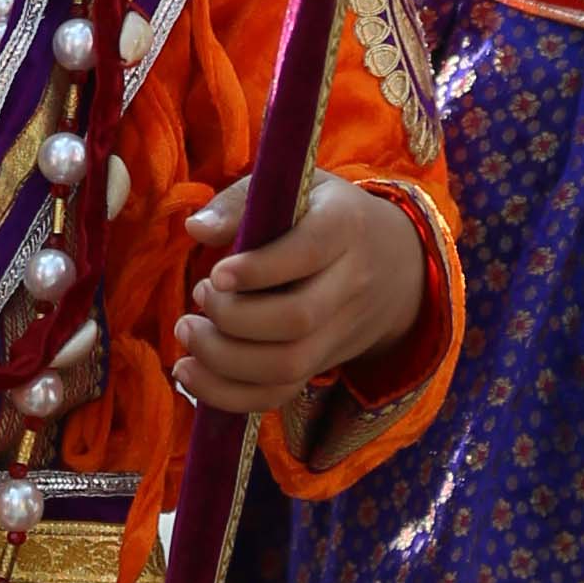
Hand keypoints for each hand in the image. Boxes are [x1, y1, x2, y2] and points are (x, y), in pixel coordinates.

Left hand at [173, 168, 425, 412]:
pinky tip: (192, 373)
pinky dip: (229, 394)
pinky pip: (280, 394)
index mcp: (344, 226)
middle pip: (297, 319)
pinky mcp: (323, 364)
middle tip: (199, 296)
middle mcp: (350, 283)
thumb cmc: (323, 215)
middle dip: (233, 318)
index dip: (259, 269)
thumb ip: (241, 201)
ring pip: (289, 366)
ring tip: (189, 332)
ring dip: (224, 359)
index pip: (309, 252)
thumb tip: (196, 230)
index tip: (215, 275)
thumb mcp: (293, 188)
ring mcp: (340, 331)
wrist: (394, 263)